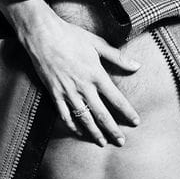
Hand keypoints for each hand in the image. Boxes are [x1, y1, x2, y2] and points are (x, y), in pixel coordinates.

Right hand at [7, 1, 140, 145]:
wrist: (42, 35)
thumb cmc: (71, 36)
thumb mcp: (97, 44)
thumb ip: (117, 57)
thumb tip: (137, 65)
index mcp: (96, 74)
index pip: (116, 99)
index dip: (127, 112)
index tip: (136, 122)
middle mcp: (83, 86)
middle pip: (101, 114)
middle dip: (113, 130)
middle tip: (121, 142)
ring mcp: (68, 91)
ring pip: (83, 118)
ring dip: (94, 132)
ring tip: (102, 143)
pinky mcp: (54, 93)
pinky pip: (64, 114)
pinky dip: (72, 125)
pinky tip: (79, 132)